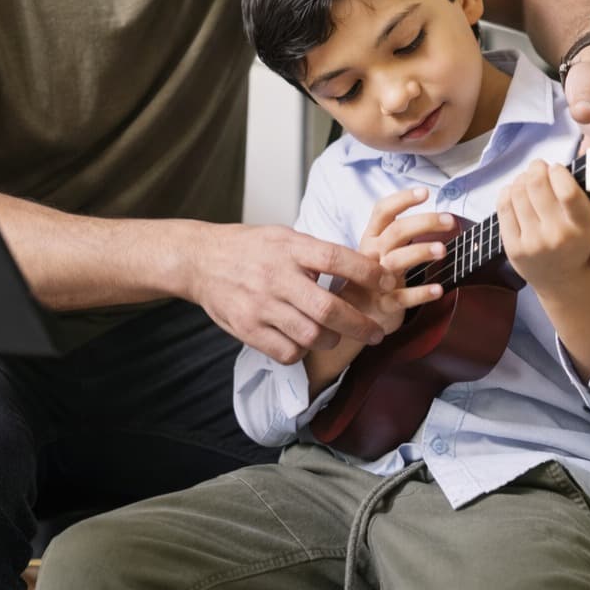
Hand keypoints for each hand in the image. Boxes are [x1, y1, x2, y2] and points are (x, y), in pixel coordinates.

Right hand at [187, 223, 392, 364]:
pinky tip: (303, 342)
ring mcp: (260, 305)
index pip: (336, 258)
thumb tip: (363, 266)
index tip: (387, 281)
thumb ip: (317, 252)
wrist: (201, 260)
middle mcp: (275, 276)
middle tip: (375, 332)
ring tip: (335, 336)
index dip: (366, 272)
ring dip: (332, 340)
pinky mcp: (248, 329)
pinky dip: (302, 351)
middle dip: (359, 324)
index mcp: (289, 248)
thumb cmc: (250, 248)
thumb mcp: (284, 236)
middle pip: (327, 308)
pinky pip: (287, 352)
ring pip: (310, 335)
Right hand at [350, 188, 453, 334]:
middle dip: (424, 222)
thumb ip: (399, 235)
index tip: (425, 192)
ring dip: (420, 252)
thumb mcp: (378, 253)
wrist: (350, 318)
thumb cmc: (372, 280)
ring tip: (442, 250)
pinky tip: (438, 289)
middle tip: (450, 220)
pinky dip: (421, 294)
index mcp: (371, 239)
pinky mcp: (382, 304)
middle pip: (396, 231)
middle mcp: (371, 256)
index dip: (403, 198)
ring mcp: (375, 280)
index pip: (383, 211)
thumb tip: (437, 218)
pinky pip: (401, 298)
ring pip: (396, 260)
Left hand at [496, 160, 589, 297]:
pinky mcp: (513, 248)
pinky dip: (507, 192)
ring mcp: (533, 243)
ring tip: (527, 180)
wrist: (565, 282)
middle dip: (536, 168)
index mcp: (583, 227)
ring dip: (521, 179)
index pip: (567, 190)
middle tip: (538, 167)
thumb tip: (552, 165)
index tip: (556, 168)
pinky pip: (503, 208)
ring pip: (518, 192)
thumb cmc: (578, 243)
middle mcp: (557, 236)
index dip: (557, 171)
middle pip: (537, 185)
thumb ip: (579, 194)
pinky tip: (514, 192)